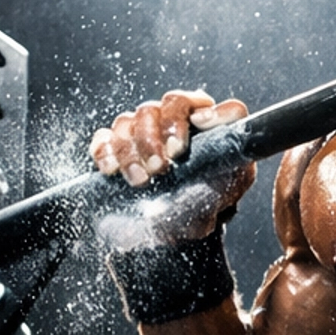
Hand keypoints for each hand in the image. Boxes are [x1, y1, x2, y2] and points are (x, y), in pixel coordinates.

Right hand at [90, 90, 254, 250]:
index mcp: (201, 122)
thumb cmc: (209, 201)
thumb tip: (208, 130)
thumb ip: (232, 155)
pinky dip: (105, 153)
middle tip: (161, 167)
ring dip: (131, 152)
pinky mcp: (114, 147)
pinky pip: (103, 139)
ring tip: (141, 180)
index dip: (190, 116)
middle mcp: (169, 120)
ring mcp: (139, 131)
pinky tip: (112, 170)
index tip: (188, 138)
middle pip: (156, 109)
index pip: (195, 103)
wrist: (179, 231)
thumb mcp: (231, 181)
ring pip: (128, 122)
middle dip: (155, 138)